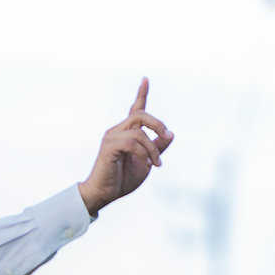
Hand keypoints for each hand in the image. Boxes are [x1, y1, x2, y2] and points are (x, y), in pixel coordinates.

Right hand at [77, 78, 172, 217]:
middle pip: (140, 114)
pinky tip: (146, 163)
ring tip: (156, 164)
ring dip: (153, 148)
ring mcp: (111, 137)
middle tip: (167, 137)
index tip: (146, 79)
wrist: (104, 195)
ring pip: (139, 131)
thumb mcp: (146, 162)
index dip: (141, 94)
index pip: (135, 109)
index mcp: (125, 133)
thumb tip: (170, 135)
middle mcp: (117, 131)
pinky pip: (132, 142)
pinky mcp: (108, 147)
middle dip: (158, 124)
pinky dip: (144, 153)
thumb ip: (157, 148)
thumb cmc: (122, 180)